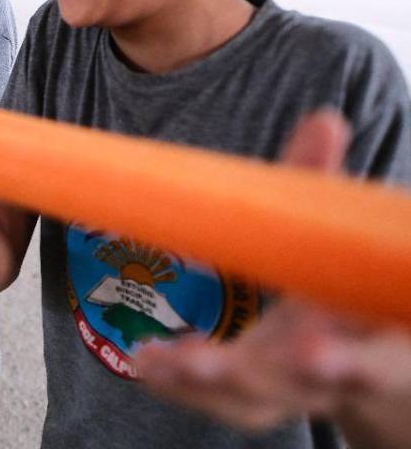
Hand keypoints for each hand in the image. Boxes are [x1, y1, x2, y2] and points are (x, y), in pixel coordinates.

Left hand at [135, 111, 410, 444]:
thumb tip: (325, 121)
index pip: (375, 364)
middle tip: (205, 363)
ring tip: (154, 361)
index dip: (351, 365)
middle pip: (296, 388)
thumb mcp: (353, 234)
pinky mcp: (253, 390)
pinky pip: (215, 397)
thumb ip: (329, 182)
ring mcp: (291, 386)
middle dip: (252, 377)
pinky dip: (179, 383)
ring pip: (250, 400)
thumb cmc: (359, 278)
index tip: (315, 352)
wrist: (368, 340)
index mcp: (376, 338)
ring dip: (200, 384)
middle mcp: (333, 371)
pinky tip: (144, 363)